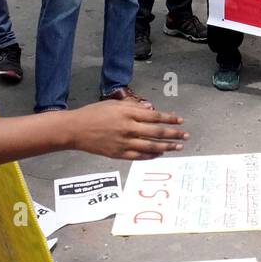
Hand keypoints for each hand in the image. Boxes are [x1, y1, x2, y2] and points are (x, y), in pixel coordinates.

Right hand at [69, 101, 187, 159]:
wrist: (75, 130)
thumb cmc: (93, 113)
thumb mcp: (114, 104)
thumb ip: (133, 107)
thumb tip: (151, 109)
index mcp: (128, 114)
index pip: (155, 117)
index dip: (170, 119)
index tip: (181, 121)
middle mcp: (128, 129)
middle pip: (157, 132)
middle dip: (174, 134)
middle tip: (185, 136)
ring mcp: (124, 143)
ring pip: (151, 147)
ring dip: (167, 147)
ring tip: (177, 147)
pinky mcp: (118, 154)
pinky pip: (139, 157)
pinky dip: (151, 156)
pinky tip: (159, 154)